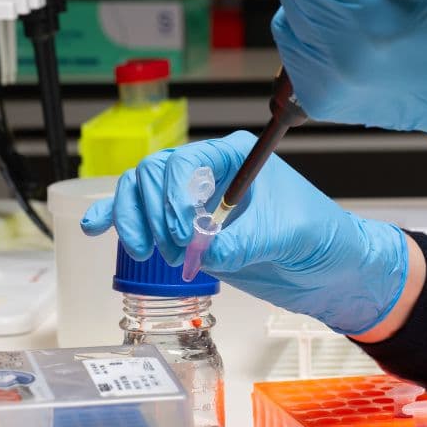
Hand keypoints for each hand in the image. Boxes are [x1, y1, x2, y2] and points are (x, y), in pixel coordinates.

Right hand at [79, 133, 409, 335]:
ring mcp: (195, 199)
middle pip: (155, 173)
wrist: (331, 271)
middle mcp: (211, 171)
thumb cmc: (322, 239)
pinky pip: (142, 215)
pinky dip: (117, 219)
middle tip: (170, 249)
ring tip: (150, 252)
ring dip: (134, 220)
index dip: (175, 196)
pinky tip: (95, 229)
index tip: (184, 232)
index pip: (187, 161)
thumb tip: (202, 249)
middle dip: (153, 212)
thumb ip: (244, 241)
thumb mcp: (288, 236)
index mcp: (237, 156)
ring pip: (141, 192)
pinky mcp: (186, 227)